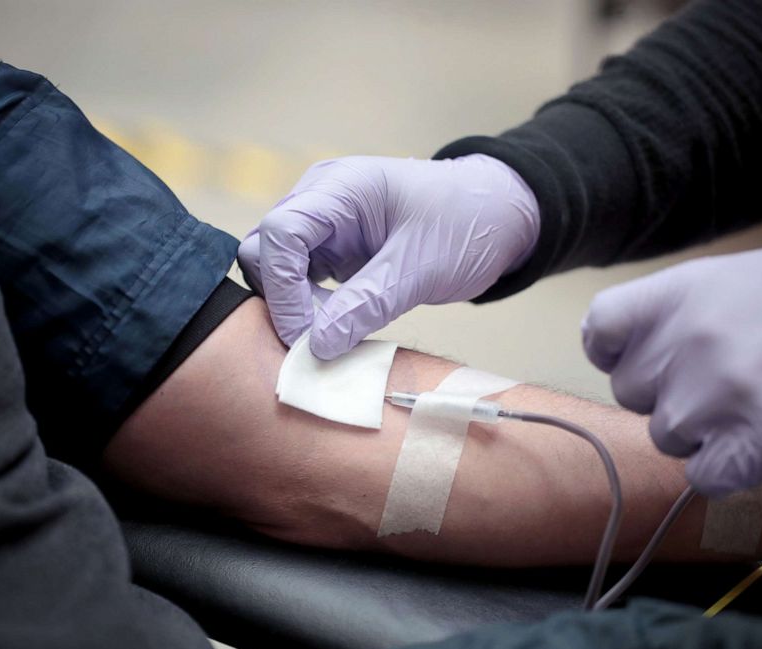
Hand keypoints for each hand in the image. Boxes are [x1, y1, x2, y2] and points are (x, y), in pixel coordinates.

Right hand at [238, 155, 538, 358]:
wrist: (496, 215)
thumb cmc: (467, 225)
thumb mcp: (421, 268)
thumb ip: (366, 305)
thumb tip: (316, 347)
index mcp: (340, 187)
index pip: (281, 233)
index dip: (283, 288)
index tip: (307, 335)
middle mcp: (320, 198)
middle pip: (265, 249)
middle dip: (284, 299)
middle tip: (322, 337)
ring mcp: (323, 222)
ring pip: (275, 267)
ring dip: (295, 305)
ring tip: (338, 328)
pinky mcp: (330, 247)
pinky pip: (298, 278)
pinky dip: (309, 306)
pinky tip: (339, 324)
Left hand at [581, 248, 761, 495]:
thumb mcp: (741, 280)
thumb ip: (678, 310)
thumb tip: (619, 342)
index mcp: (680, 292)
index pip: (600, 326)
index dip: (612, 350)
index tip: (638, 359)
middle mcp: (688, 341)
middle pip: (631, 391)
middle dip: (670, 393)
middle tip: (727, 382)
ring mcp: (717, 395)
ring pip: (667, 436)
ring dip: (704, 432)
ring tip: (760, 404)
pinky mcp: (752, 444)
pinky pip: (704, 476)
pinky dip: (732, 469)